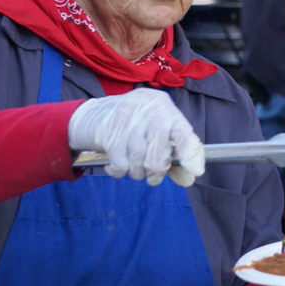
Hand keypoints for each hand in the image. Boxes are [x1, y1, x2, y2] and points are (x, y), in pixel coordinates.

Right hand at [68, 88, 204, 186]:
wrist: (89, 116)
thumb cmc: (132, 126)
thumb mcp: (155, 131)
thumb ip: (174, 154)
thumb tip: (189, 179)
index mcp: (164, 107)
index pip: (183, 131)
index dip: (191, 153)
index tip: (195, 170)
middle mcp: (147, 110)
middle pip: (159, 153)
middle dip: (157, 171)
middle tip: (153, 176)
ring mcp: (126, 120)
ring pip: (140, 161)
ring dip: (138, 172)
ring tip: (134, 167)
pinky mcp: (108, 133)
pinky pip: (121, 165)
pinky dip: (120, 171)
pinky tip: (118, 164)